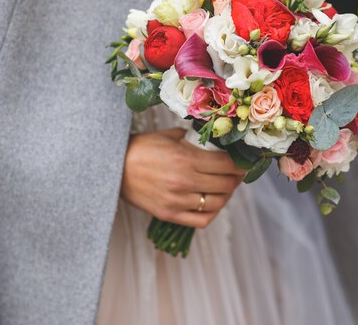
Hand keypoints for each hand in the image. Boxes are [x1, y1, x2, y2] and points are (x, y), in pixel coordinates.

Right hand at [121, 128, 246, 228]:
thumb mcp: (169, 137)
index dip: (240, 164)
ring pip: (217, 203)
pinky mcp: (169, 214)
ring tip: (226, 188)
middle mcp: (184, 181)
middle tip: (237, 174)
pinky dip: (212, 212)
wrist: (113, 167)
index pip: (226, 164)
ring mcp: (177, 201)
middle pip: (226, 184)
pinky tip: (212, 203)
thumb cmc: (141, 148)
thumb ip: (193, 141)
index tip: (244, 162)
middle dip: (236, 178)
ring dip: (226, 195)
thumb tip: (214, 144)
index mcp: (186, 159)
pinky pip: (202, 220)